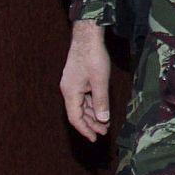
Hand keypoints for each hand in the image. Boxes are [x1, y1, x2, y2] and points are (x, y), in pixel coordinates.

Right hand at [60, 21, 111, 141]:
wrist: (87, 36)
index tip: (94, 139)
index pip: (75, 118)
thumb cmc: (93, 56)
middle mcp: (68, 90)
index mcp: (70, 92)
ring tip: (105, 122)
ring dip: (93, 114)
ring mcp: (72, 84)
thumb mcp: (100, 81)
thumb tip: (103, 119)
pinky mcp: (78, 79)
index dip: (85, 130)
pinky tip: (101, 108)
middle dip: (91, 123)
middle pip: (78, 113)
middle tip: (104, 132)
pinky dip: (92, 103)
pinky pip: (84, 96)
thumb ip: (101, 101)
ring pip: (82, 105)